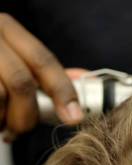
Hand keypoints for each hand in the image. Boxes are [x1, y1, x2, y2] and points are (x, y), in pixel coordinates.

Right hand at [0, 13, 83, 141]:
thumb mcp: (15, 60)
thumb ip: (44, 72)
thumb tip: (84, 80)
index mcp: (7, 29)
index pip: (43, 60)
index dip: (63, 91)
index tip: (74, 117)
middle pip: (21, 83)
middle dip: (28, 116)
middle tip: (21, 129)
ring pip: (0, 96)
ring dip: (4, 120)